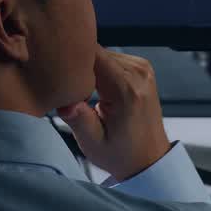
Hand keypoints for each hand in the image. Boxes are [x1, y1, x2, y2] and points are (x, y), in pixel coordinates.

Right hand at [56, 46, 171, 181]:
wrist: (149, 159)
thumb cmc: (121, 154)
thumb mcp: (93, 143)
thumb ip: (78, 120)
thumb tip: (64, 103)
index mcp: (127, 90)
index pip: (92, 54)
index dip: (71, 60)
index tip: (60, 76)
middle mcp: (138, 73)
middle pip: (95, 51)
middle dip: (78, 67)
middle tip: (71, 92)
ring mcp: (142, 68)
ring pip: (101, 53)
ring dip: (88, 69)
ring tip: (85, 95)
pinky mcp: (141, 68)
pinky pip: (110, 58)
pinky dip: (99, 69)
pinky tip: (96, 90)